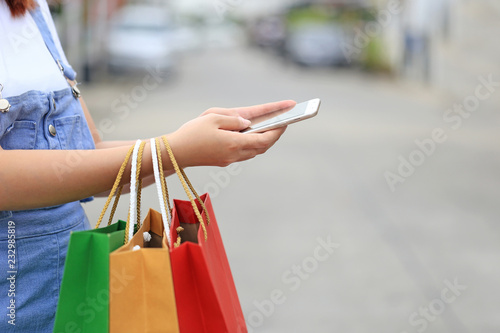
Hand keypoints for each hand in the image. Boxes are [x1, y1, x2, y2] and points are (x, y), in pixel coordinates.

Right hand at [166, 100, 294, 167]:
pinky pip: (245, 153)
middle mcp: (235, 154)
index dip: (277, 131)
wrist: (175, 153)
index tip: (286, 122)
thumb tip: (248, 122)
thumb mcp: (212, 117)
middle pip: (262, 147)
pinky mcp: (224, 161)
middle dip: (274, 136)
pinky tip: (253, 135)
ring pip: (254, 151)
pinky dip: (253, 144)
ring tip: (271, 127)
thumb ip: (234, 119)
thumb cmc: (192, 132)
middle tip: (282, 123)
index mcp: (234, 143)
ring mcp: (229, 160)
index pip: (264, 140)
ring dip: (264, 141)